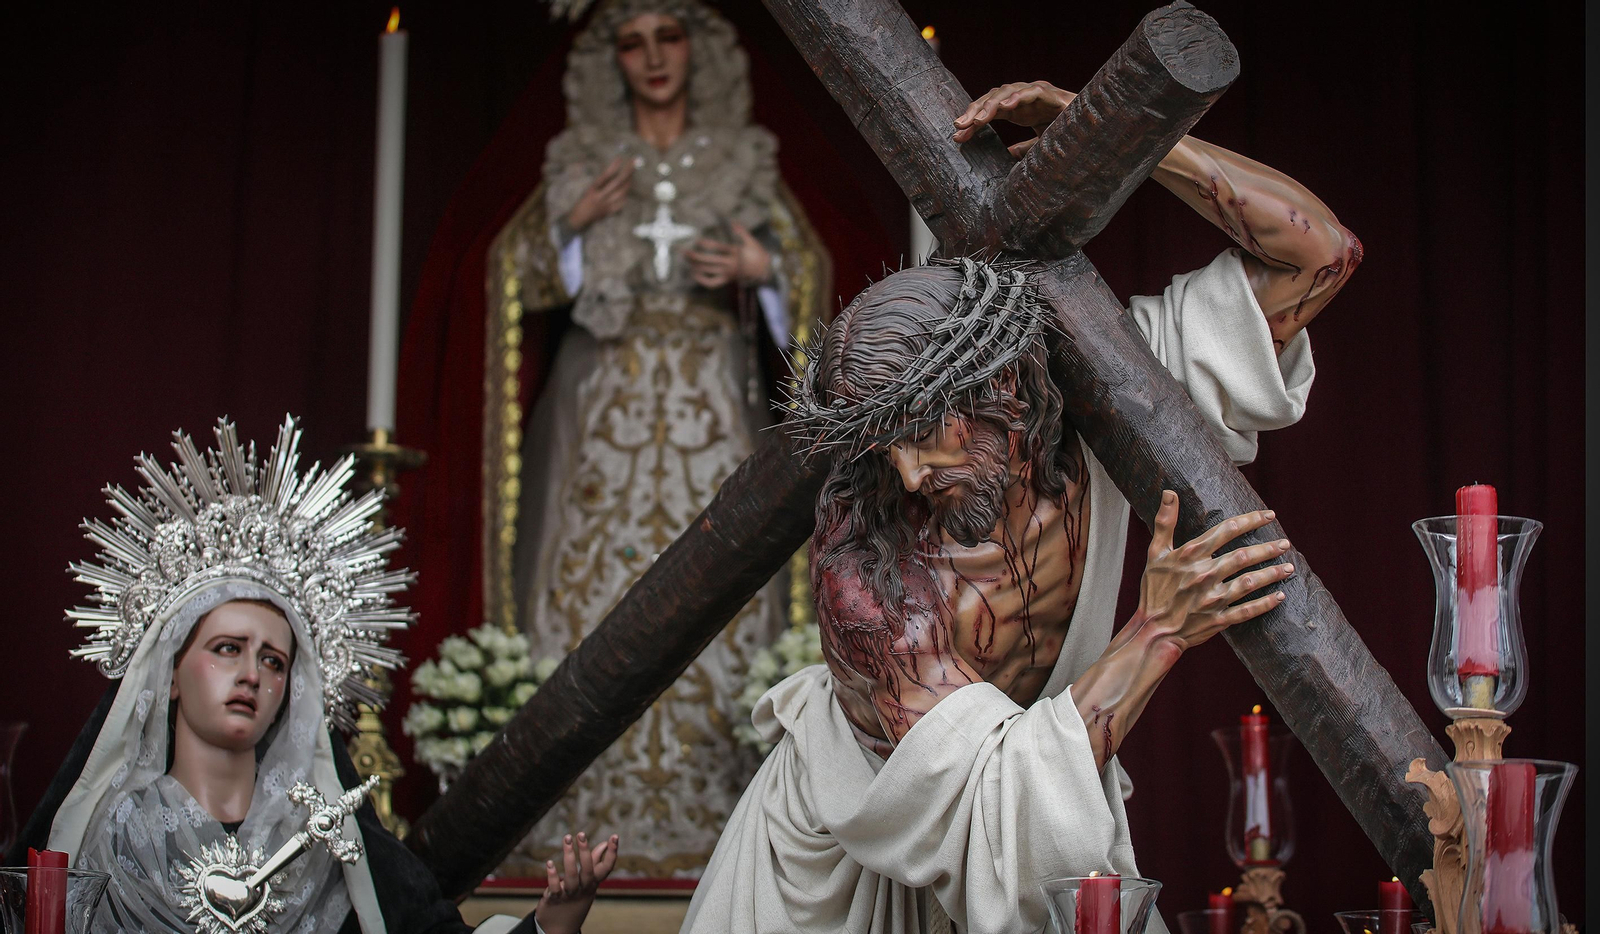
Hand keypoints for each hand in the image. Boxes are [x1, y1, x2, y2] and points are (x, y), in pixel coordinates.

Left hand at [534, 831, 619, 933]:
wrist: (561, 925)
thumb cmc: (576, 897)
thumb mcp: (588, 882)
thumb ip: (595, 862)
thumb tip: (604, 843)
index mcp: (593, 882)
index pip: (606, 868)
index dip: (612, 853)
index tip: (614, 836)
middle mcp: (584, 888)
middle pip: (587, 870)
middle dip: (585, 852)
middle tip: (581, 834)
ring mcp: (570, 894)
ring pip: (571, 876)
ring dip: (569, 857)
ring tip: (567, 839)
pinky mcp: (555, 899)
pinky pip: (555, 887)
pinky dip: (552, 876)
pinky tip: (549, 863)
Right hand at [566, 157, 632, 232]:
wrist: (579, 218)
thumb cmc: (583, 201)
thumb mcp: (589, 189)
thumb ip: (601, 183)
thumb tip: (613, 172)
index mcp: (593, 189)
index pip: (605, 175)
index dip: (613, 167)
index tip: (620, 158)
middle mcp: (600, 196)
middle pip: (617, 182)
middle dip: (626, 172)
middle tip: (633, 164)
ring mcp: (606, 204)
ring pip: (622, 192)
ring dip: (628, 183)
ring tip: (632, 175)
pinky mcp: (609, 212)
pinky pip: (621, 203)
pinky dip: (625, 196)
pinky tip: (628, 190)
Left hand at [684, 222, 770, 287]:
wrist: (765, 272)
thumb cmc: (758, 254)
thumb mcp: (752, 242)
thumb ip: (742, 232)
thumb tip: (733, 222)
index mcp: (736, 253)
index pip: (719, 248)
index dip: (707, 244)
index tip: (697, 241)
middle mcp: (730, 264)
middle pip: (710, 261)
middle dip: (695, 257)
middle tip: (684, 252)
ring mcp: (728, 273)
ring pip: (709, 271)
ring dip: (696, 266)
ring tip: (687, 260)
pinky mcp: (727, 280)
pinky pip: (712, 283)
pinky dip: (702, 280)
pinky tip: (694, 273)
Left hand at [953, 80, 1077, 156]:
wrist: (1093, 127)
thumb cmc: (1065, 134)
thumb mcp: (1039, 145)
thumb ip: (1024, 148)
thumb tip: (1009, 155)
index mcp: (1016, 109)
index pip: (987, 113)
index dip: (972, 123)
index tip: (957, 138)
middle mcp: (1022, 97)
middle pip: (991, 100)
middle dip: (974, 113)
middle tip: (959, 126)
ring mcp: (1034, 92)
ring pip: (1006, 92)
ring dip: (990, 105)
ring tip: (977, 120)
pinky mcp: (1050, 93)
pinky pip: (1031, 92)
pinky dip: (1018, 97)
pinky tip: (1005, 107)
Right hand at [1135, 491, 1292, 651]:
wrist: (1152, 629)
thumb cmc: (1154, 589)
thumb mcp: (1155, 553)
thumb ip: (1165, 522)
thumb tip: (1169, 492)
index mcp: (1190, 556)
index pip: (1226, 531)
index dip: (1250, 521)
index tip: (1269, 516)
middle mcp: (1204, 575)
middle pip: (1243, 556)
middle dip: (1267, 548)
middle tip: (1285, 543)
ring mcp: (1212, 598)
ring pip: (1249, 582)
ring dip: (1271, 573)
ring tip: (1289, 567)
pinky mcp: (1218, 619)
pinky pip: (1247, 611)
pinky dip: (1265, 603)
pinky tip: (1280, 595)